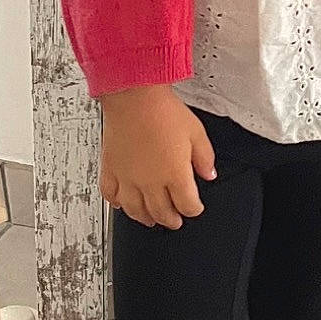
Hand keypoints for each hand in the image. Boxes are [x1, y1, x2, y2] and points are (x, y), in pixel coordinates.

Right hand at [100, 85, 215, 228]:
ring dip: (146, 219)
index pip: (188, 205)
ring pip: (136, 211)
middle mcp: (151, 182)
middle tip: (175, 221)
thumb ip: (205, 158)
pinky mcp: (111, 170)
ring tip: (151, 220)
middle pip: (162, 213)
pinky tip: (122, 204)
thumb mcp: (196, 132)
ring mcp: (128, 179)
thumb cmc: (163, 111)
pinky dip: (117, 204)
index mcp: (175, 175)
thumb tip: (209, 174)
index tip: (195, 207)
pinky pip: (111, 196)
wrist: (134, 97)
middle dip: (172, 220)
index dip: (194, 209)